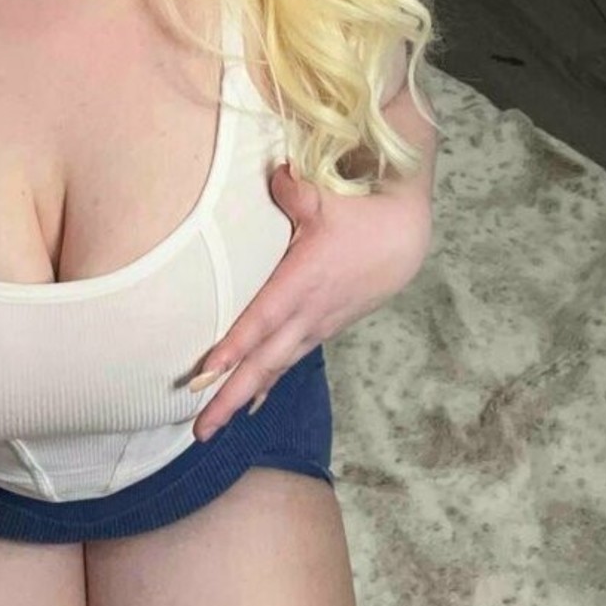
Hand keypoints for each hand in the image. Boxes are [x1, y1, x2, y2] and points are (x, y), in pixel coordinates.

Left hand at [189, 162, 431, 441]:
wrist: (406, 237)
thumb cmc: (362, 213)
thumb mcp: (326, 195)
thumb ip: (292, 190)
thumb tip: (271, 176)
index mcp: (304, 280)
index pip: (263, 318)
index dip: (235, 345)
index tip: (207, 372)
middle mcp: (310, 311)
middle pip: (265, 360)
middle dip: (231, 396)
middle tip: (200, 428)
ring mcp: (318, 324)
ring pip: (276, 367)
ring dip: (244, 396)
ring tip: (213, 426)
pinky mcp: (324, 327)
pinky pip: (290, 360)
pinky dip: (267, 381)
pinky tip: (249, 402)